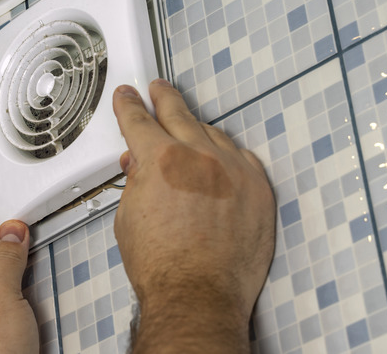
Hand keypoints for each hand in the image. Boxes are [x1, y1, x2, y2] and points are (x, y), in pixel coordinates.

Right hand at [112, 79, 275, 352]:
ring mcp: (233, 169)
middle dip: (163, 98)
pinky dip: (228, 156)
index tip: (129, 97)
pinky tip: (221, 159)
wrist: (198, 296)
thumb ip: (136, 181)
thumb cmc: (163, 266)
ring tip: (188, 133)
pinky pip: (242, 157)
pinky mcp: (258, 187)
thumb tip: (140, 165)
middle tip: (157, 90)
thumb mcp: (128, 217)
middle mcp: (198, 156)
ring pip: (212, 132)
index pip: (139, 119)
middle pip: (177, 112)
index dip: (129, 105)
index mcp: (159, 160)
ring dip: (196, 131)